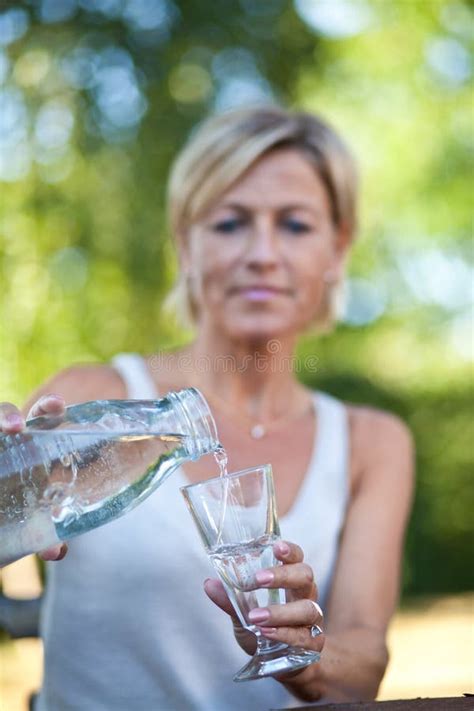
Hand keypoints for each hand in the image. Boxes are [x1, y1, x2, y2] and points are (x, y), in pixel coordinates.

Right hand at [0, 394, 68, 563]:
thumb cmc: (12, 517)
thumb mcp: (28, 527)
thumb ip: (42, 536)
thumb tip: (57, 550)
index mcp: (33, 450)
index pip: (43, 419)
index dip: (48, 407)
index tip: (58, 405)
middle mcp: (6, 445)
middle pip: (6, 417)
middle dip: (7, 415)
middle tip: (16, 427)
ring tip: (3, 435)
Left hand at [204, 540, 324, 658]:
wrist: (286, 666)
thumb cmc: (266, 631)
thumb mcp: (244, 615)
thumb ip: (231, 600)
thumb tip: (209, 584)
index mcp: (291, 582)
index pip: (297, 558)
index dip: (290, 551)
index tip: (276, 547)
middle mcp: (306, 596)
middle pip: (305, 576)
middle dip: (284, 575)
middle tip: (259, 579)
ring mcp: (313, 620)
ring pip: (307, 608)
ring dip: (280, 611)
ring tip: (256, 617)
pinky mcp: (314, 644)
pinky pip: (305, 637)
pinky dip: (285, 634)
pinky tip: (267, 633)